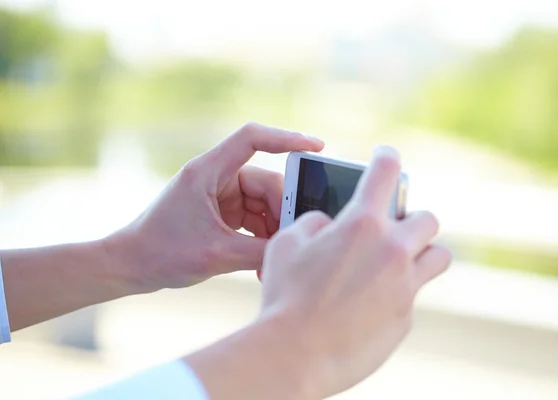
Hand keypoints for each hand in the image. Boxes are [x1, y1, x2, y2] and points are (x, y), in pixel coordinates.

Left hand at [104, 122, 323, 291]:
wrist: (130, 265)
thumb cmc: (162, 253)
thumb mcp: (217, 255)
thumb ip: (259, 251)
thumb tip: (295, 248)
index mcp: (208, 171)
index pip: (252, 139)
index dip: (287, 138)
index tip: (317, 147)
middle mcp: (215, 176)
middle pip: (265, 180)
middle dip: (282, 209)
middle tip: (294, 236)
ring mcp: (219, 193)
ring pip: (262, 202)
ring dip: (273, 228)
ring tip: (275, 257)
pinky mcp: (220, 210)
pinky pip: (253, 216)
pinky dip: (261, 235)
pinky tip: (264, 259)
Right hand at [258, 146, 450, 397]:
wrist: (295, 355)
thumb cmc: (285, 296)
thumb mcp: (286, 245)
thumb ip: (313, 224)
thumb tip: (328, 224)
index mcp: (361, 224)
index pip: (385, 172)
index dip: (386, 157)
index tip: (386, 156)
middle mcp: (392, 250)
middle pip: (427, 218)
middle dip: (413, 219)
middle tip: (395, 229)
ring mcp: (404, 285)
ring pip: (439, 256)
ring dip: (423, 253)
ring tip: (401, 261)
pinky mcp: (405, 317)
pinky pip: (413, 296)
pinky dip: (399, 293)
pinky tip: (371, 304)